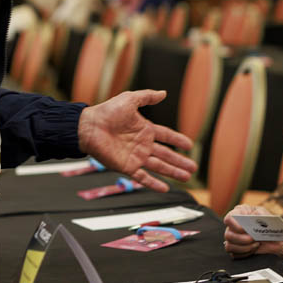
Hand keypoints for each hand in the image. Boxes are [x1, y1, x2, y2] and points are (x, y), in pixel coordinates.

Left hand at [78, 89, 196, 191]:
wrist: (89, 127)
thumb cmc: (106, 111)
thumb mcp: (129, 99)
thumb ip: (147, 96)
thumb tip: (164, 93)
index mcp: (145, 130)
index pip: (166, 136)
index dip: (178, 140)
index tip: (190, 145)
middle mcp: (142, 145)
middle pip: (166, 155)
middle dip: (180, 161)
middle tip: (193, 168)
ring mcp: (136, 157)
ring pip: (159, 167)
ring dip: (173, 172)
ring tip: (187, 177)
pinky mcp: (127, 166)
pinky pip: (143, 177)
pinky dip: (153, 184)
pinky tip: (165, 189)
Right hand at [223, 205, 282, 258]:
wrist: (276, 239)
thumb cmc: (270, 225)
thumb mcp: (267, 215)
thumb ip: (261, 214)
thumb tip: (255, 216)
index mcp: (239, 214)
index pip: (229, 218)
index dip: (235, 226)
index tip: (245, 230)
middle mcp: (233, 226)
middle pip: (228, 235)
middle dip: (241, 239)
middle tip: (252, 239)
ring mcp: (233, 238)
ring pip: (229, 246)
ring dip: (243, 247)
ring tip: (256, 244)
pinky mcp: (235, 249)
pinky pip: (234, 254)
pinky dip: (245, 253)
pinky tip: (254, 249)